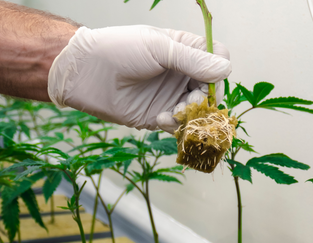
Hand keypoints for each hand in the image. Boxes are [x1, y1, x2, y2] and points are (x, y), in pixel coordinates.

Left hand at [48, 25, 230, 130]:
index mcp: (184, 50)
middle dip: (206, 97)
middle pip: (211, 88)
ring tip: (176, 111)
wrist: (86, 73)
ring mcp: (171, 95)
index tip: (211, 79)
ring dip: (192, 113)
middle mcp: (181, 73)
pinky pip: (179, 125)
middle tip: (193, 100)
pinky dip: (175, 124)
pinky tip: (160, 118)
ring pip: (198, 109)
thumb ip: (193, 60)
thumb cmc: (119, 50)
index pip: (217, 59)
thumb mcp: (159, 48)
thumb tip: (226, 70)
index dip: (219, 71)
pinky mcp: (159, 116)